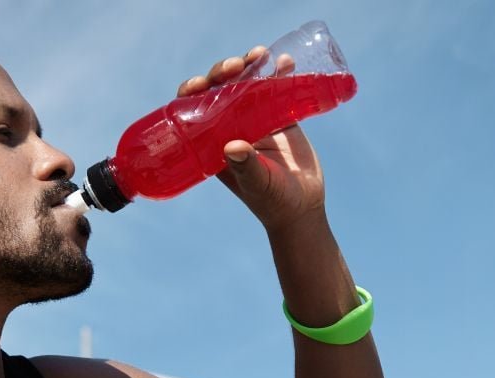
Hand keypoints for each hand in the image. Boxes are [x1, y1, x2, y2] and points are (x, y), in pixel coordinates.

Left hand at [177, 47, 327, 232]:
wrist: (302, 206)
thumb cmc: (273, 201)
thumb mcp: (258, 185)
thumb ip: (246, 167)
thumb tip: (232, 147)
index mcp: (213, 142)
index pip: (194, 109)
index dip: (192, 91)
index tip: (199, 83)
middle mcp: (230, 126)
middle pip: (219, 89)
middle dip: (223, 72)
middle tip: (235, 66)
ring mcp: (256, 119)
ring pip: (246, 83)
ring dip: (249, 64)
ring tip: (260, 54)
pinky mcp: (280, 116)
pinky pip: (277, 88)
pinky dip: (280, 73)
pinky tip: (285, 62)